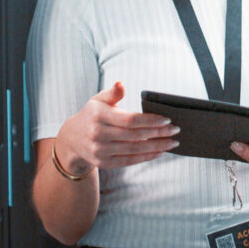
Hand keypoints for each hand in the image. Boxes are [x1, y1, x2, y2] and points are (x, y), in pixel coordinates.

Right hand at [55, 81, 179, 173]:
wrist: (72, 139)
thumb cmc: (92, 115)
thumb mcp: (98, 100)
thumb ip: (112, 93)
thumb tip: (121, 84)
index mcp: (98, 115)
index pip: (130, 120)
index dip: (150, 120)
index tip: (167, 119)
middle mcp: (98, 135)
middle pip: (135, 136)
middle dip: (158, 133)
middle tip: (175, 130)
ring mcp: (100, 151)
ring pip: (134, 150)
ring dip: (156, 147)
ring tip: (172, 142)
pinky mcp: (104, 163)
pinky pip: (129, 161)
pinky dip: (146, 157)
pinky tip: (159, 151)